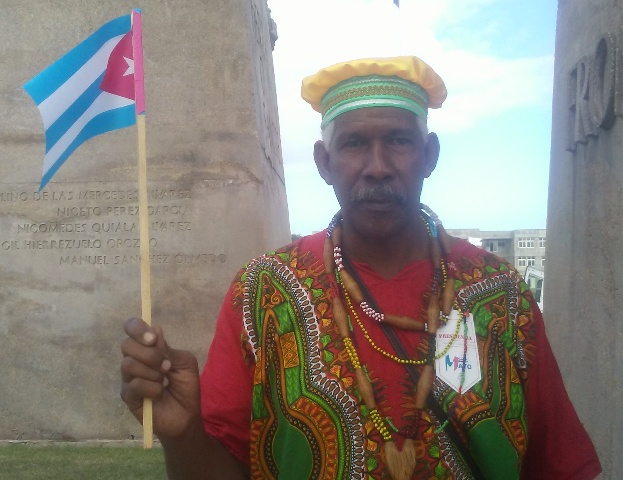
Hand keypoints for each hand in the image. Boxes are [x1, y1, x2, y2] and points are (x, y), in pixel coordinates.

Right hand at [120, 317, 201, 438]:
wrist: (186, 414)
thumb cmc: (185, 386)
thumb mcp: (185, 363)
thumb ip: (169, 349)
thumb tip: (155, 330)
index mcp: (148, 348)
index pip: (132, 328)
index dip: (138, 329)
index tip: (152, 338)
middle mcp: (135, 360)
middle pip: (126, 345)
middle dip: (149, 354)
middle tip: (166, 366)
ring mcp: (128, 378)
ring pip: (128, 364)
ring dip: (152, 372)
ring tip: (164, 381)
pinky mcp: (127, 396)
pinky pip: (133, 384)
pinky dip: (151, 388)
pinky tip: (159, 393)